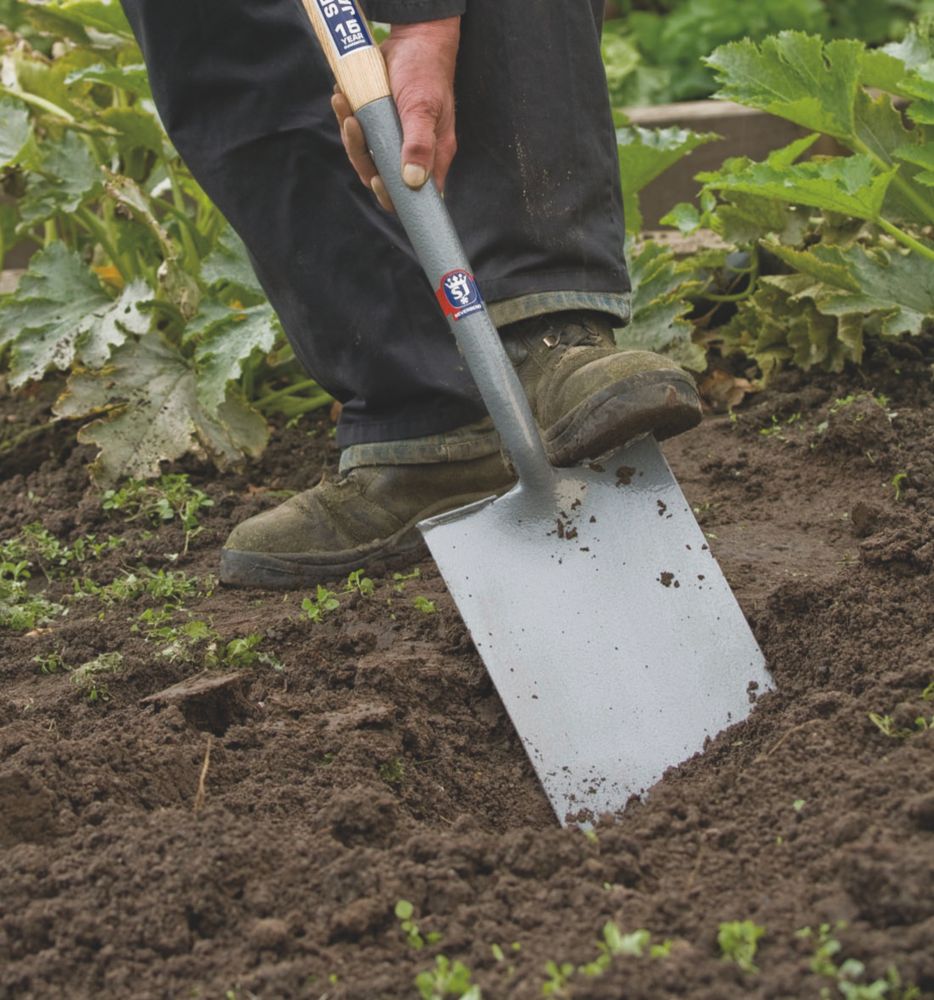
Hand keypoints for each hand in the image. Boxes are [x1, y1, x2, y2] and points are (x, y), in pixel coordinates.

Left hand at [331, 16, 459, 211]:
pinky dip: (347, 121)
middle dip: (363, 158)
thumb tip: (413, 180)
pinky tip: (342, 99)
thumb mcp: (423, 109)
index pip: (415, 195)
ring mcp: (393, 141)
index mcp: (433, 156)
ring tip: (344, 105)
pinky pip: (358, 137)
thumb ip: (419, 145)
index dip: (395, 197)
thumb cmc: (425, 73)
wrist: (412, 39)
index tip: (379, 181)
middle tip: (355, 128)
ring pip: (366, 158)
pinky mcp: (377, 126)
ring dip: (351, 137)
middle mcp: (412, 153)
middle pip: (383, 178)